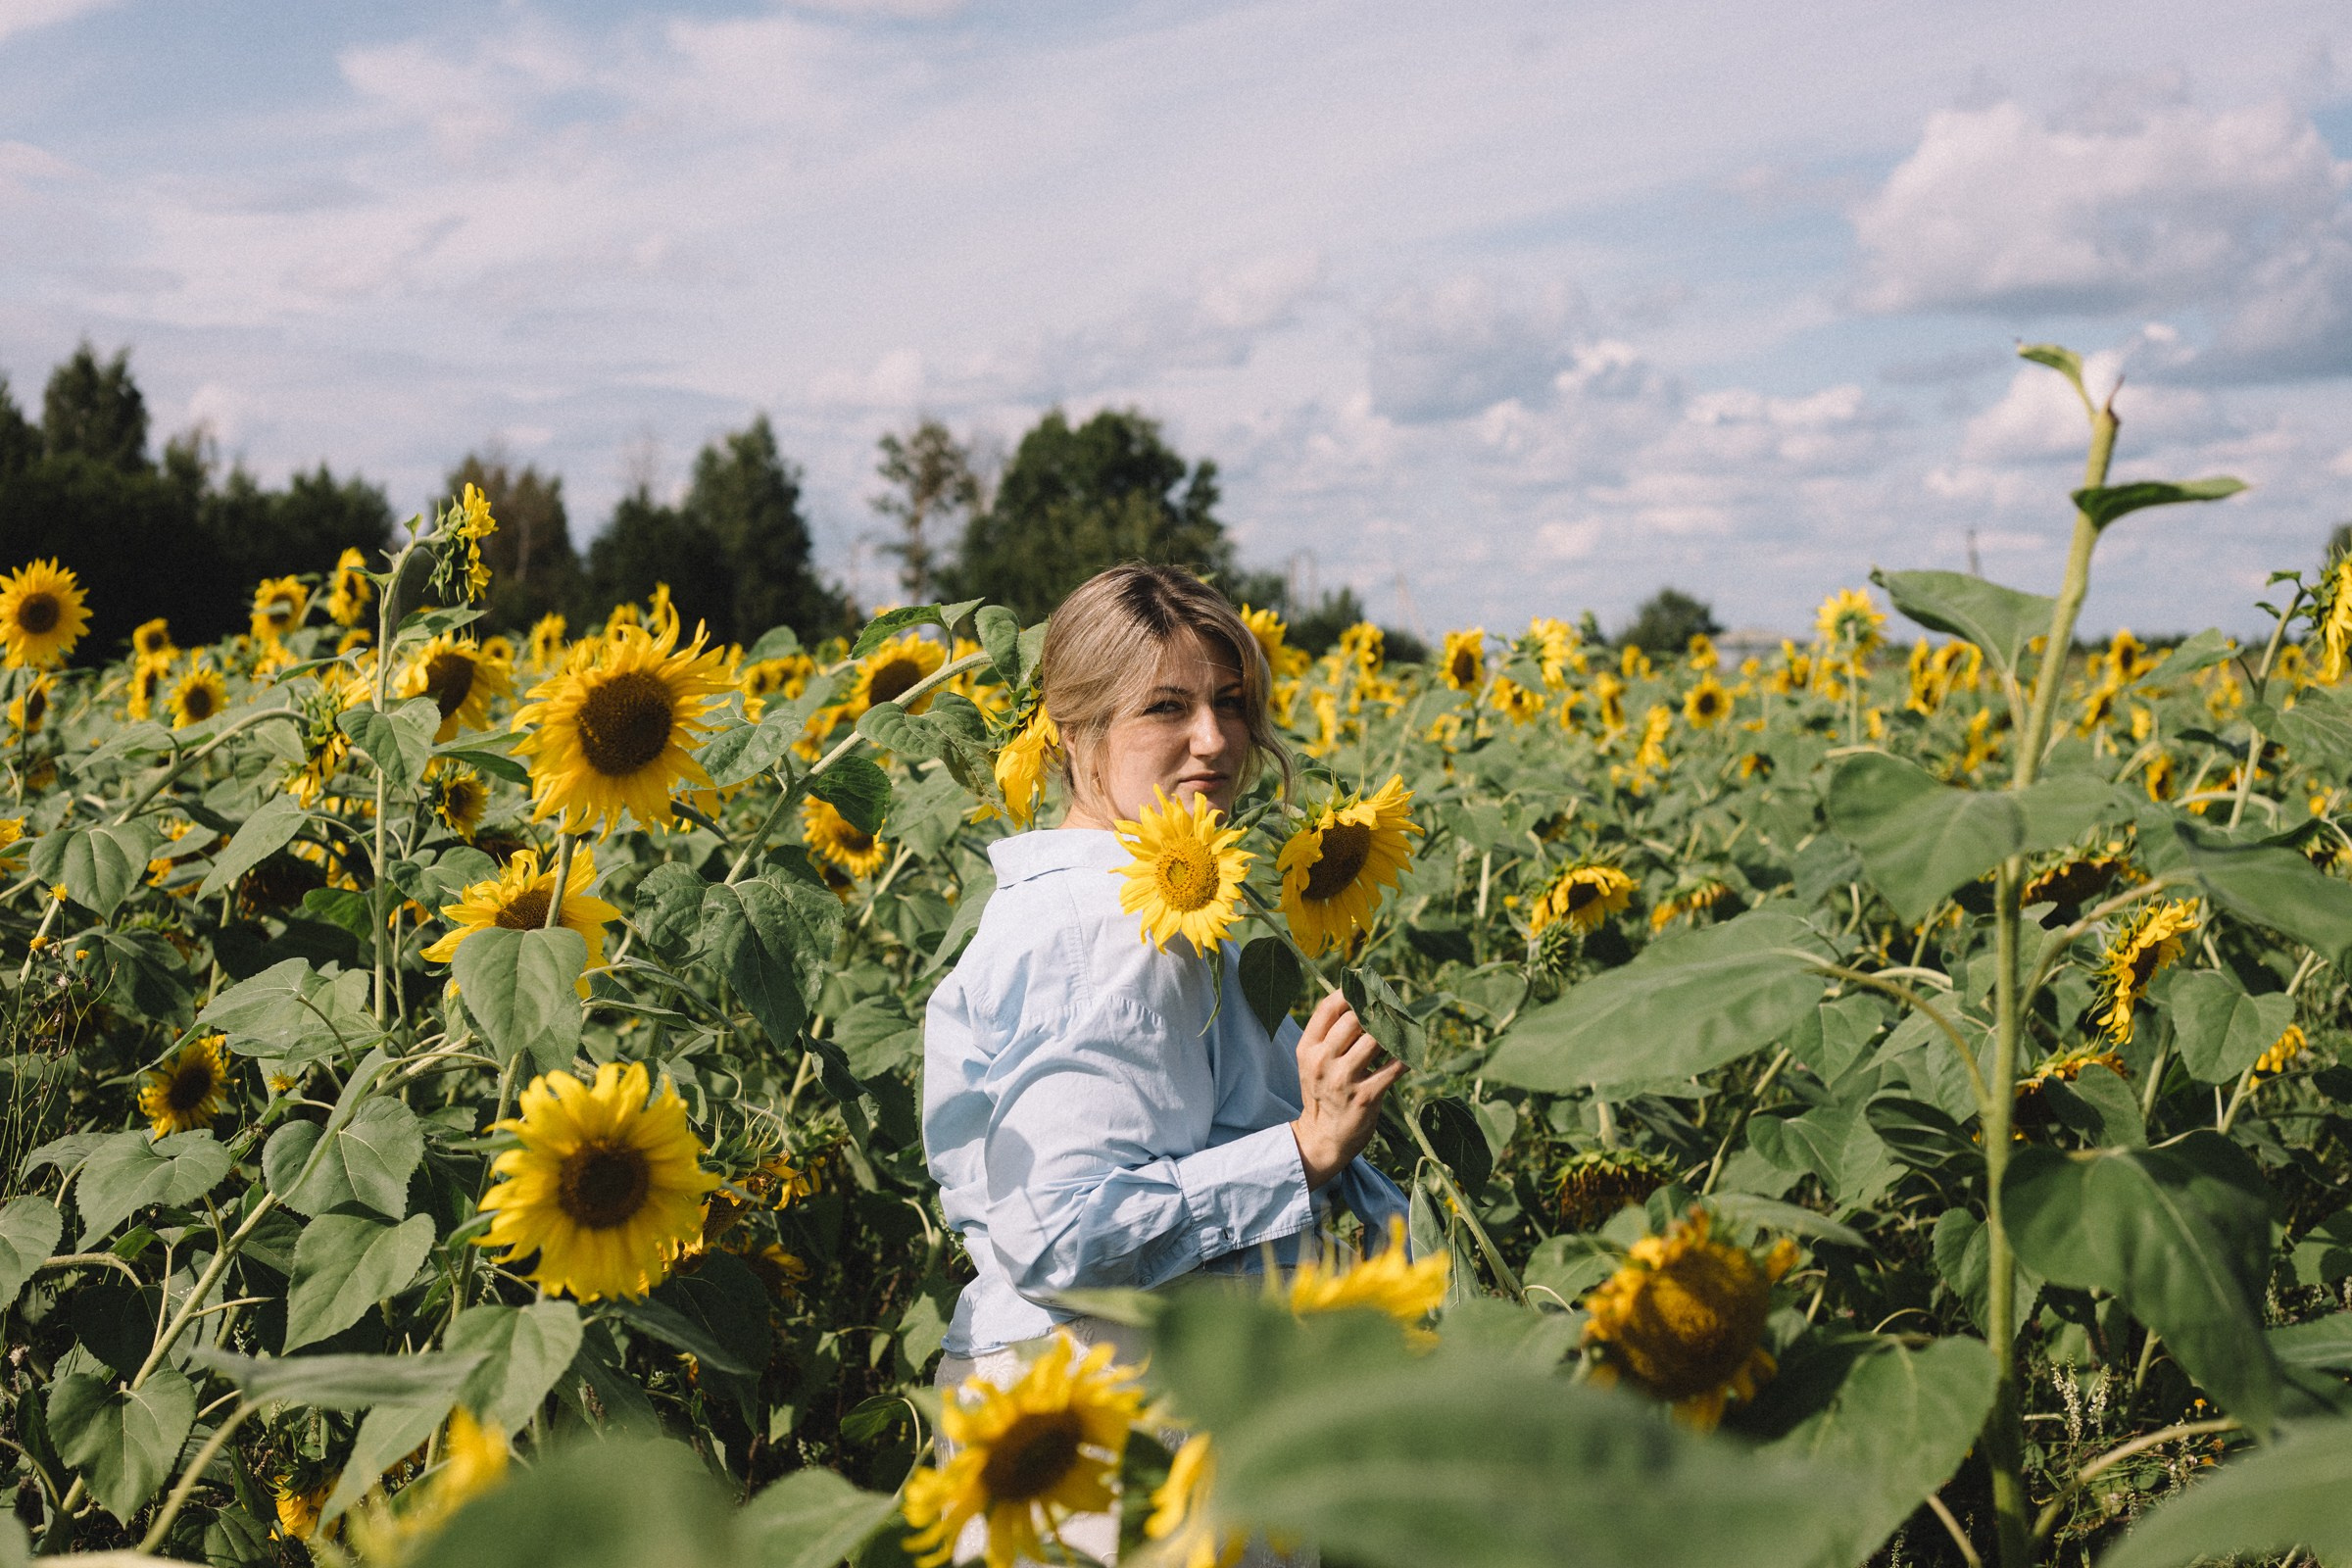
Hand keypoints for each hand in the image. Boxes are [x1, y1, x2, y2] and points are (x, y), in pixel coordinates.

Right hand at [1289, 990, 1405, 1190]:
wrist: (1323, 1138)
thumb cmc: (1323, 1092)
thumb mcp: (1314, 1062)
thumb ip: (1330, 1034)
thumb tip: (1362, 1000)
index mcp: (1308, 1048)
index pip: (1329, 1008)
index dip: (1352, 991)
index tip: (1370, 987)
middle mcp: (1323, 1061)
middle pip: (1355, 1019)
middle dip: (1378, 1011)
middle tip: (1393, 1009)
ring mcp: (1344, 1080)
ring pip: (1376, 1039)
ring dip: (1393, 1033)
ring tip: (1401, 1032)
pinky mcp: (1366, 1097)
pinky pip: (1394, 1068)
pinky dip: (1405, 1058)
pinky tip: (1407, 1057)